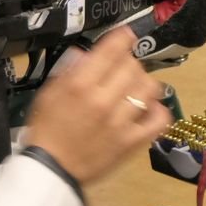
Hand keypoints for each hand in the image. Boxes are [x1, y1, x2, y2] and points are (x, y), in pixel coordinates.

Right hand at [23, 27, 170, 184]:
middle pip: (132, 66)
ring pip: (149, 88)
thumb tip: (88, 54)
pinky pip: (158, 120)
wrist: (52, 169)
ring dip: (143, 83)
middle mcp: (102, 100)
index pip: (112, 50)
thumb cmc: (47, 129)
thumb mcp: (49, 93)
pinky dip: (158, 110)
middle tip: (121, 69)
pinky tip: (148, 108)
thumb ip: (69, 70)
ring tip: (134, 88)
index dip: (122, 38)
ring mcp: (120, 122)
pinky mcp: (131, 142)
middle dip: (129, 62)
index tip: (125, 36)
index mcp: (79, 85)